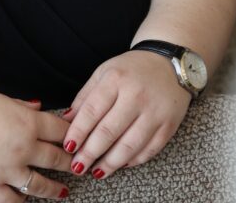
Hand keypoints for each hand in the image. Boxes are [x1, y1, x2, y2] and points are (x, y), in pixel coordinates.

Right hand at [0, 86, 72, 201]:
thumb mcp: (0, 98)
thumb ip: (22, 106)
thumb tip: (38, 107)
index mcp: (27, 122)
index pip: (60, 131)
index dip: (73, 135)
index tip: (80, 139)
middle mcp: (23, 148)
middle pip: (56, 159)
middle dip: (71, 163)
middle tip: (80, 166)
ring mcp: (8, 170)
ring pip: (41, 185)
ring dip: (55, 189)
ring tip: (64, 191)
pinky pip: (13, 201)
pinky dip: (23, 202)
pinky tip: (28, 201)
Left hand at [60, 50, 191, 179]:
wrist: (169, 63)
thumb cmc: (131, 69)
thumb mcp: (105, 72)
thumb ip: (86, 96)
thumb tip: (67, 120)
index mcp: (116, 79)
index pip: (92, 110)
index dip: (78, 131)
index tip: (68, 147)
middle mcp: (136, 96)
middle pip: (109, 131)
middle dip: (90, 152)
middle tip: (78, 166)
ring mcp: (155, 112)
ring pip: (129, 145)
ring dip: (110, 162)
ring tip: (97, 171)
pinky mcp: (169, 125)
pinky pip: (149, 150)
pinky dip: (133, 160)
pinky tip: (121, 164)